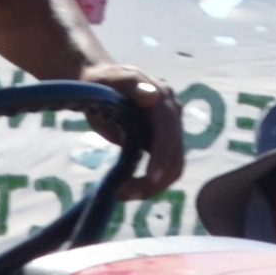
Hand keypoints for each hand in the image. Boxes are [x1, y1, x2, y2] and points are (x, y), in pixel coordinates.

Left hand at [89, 68, 188, 190]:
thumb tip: (152, 96)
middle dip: (155, 180)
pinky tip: (128, 189)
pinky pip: (165, 168)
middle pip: (176, 156)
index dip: (162, 158)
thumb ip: (129, 84)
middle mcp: (174, 115)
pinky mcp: (164, 142)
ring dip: (152, 186)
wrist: (99, 82)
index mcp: (163, 99)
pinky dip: (150, 183)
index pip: (169, 134)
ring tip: (122, 194)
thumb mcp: (108, 79)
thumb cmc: (100, 81)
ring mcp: (171, 130)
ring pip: (173, 167)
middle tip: (123, 194)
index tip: (150, 180)